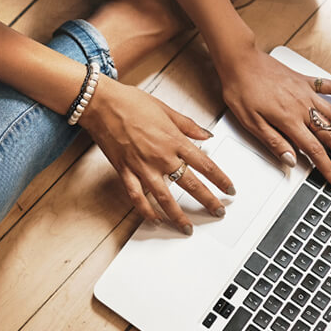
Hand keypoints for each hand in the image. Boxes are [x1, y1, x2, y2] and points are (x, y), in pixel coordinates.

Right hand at [80, 78, 233, 232]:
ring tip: (187, 227)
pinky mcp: (125, 171)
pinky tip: (154, 220)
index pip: (205, 164)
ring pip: (164, 197)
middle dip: (207, 201)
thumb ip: (188, 125)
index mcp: (174, 140)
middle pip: (190, 184)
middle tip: (217, 212)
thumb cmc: (131, 102)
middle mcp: (161, 156)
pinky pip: (137, 196)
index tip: (229, 189)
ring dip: (177, 215)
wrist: (101, 103)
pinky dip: (145, 211)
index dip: (220, 179)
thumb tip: (206, 134)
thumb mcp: (166, 109)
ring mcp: (142, 166)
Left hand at [218, 47, 330, 186]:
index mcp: (288, 120)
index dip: (327, 168)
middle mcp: (302, 107)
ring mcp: (307, 93)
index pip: (314, 150)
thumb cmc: (241, 90)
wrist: (240, 61)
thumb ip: (273, 142)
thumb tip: (291, 161)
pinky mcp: (306, 81)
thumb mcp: (250, 122)